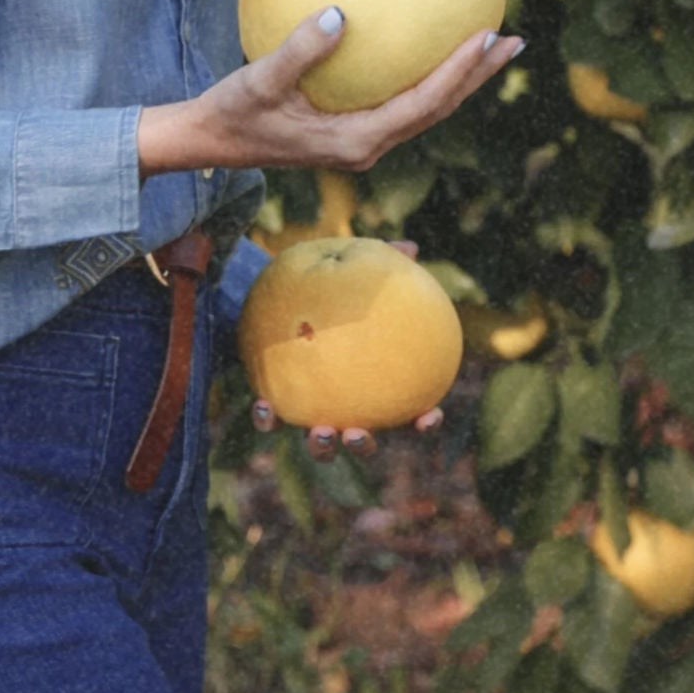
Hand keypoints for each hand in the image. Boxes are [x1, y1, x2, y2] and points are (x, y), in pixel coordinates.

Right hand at [138, 8, 523, 179]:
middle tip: (513, 41)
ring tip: (490, 44)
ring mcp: (361, 141)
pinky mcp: (351, 131)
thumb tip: (340, 12)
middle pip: (438, 110)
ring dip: (460, 79)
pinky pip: (402, 102)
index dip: (459, 72)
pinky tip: (427, 46)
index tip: (487, 37)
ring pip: (425, 109)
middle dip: (477, 77)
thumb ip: (300, 50)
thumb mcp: (258, 81)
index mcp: (355, 142)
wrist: (209, 143)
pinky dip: (426, 76)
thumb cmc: (230, 113)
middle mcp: (367, 146)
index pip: (423, 104)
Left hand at [247, 243, 445, 458]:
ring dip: (321, 445)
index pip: (408, 409)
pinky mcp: (275, 400)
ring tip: (321, 432)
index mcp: (373, 385)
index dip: (423, 420)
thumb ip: (380, 264)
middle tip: (358, 434)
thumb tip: (409, 247)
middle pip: (361, 439)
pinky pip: (271, 418)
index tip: (428, 417)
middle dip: (362, 445)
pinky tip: (264, 406)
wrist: (274, 294)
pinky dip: (267, 417)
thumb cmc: (328, 286)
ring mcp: (310, 407)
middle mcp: (344, 405)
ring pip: (319, 441)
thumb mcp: (351, 271)